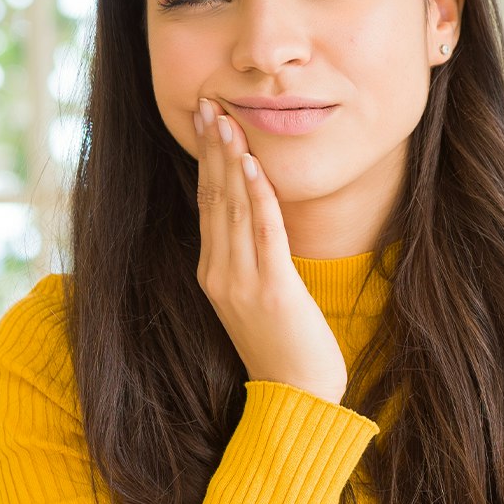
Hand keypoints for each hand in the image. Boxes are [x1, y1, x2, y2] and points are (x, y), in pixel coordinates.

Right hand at [192, 97, 347, 404]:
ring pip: (234, 208)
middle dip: (212, 148)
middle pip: (214, 197)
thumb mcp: (255, 296)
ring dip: (232, 161)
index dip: (207, 160)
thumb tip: (253, 215)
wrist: (296, 398)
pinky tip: (254, 167)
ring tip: (228, 122)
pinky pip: (263, 232)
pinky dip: (258, 196)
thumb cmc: (283, 345)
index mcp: (212, 272)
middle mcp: (219, 273)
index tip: (207, 122)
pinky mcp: (271, 289)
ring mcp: (241, 282)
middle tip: (209, 105)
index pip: (207, 204)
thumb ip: (248, 257)